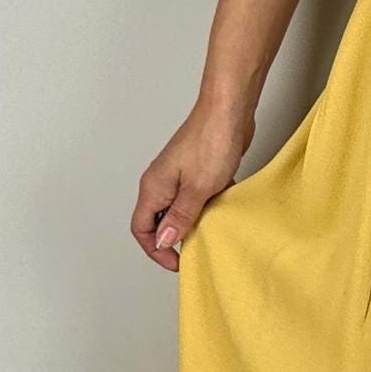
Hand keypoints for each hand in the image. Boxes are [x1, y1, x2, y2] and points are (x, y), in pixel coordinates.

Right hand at [135, 94, 254, 270]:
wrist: (228, 110)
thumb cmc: (211, 141)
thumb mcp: (198, 189)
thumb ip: (179, 217)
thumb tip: (163, 241)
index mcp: (153, 187)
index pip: (141, 229)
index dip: (156, 250)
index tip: (178, 261)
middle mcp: (160, 182)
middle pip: (157, 221)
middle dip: (174, 239)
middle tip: (196, 249)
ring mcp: (177, 175)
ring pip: (178, 209)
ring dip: (192, 221)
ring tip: (211, 230)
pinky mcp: (195, 170)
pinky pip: (194, 197)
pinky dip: (206, 206)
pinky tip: (223, 208)